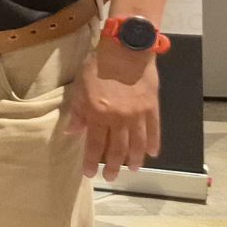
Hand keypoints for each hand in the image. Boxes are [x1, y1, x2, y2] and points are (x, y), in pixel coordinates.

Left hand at [64, 41, 161, 179]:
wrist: (126, 49)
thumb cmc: (99, 65)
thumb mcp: (80, 86)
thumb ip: (78, 111)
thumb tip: (72, 132)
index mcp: (99, 114)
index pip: (94, 144)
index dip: (92, 161)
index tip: (90, 174)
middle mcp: (119, 118)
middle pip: (117, 149)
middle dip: (113, 166)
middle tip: (111, 177)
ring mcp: (138, 114)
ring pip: (137, 144)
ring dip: (135, 159)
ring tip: (133, 169)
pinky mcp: (153, 107)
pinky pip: (154, 130)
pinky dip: (153, 143)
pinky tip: (152, 153)